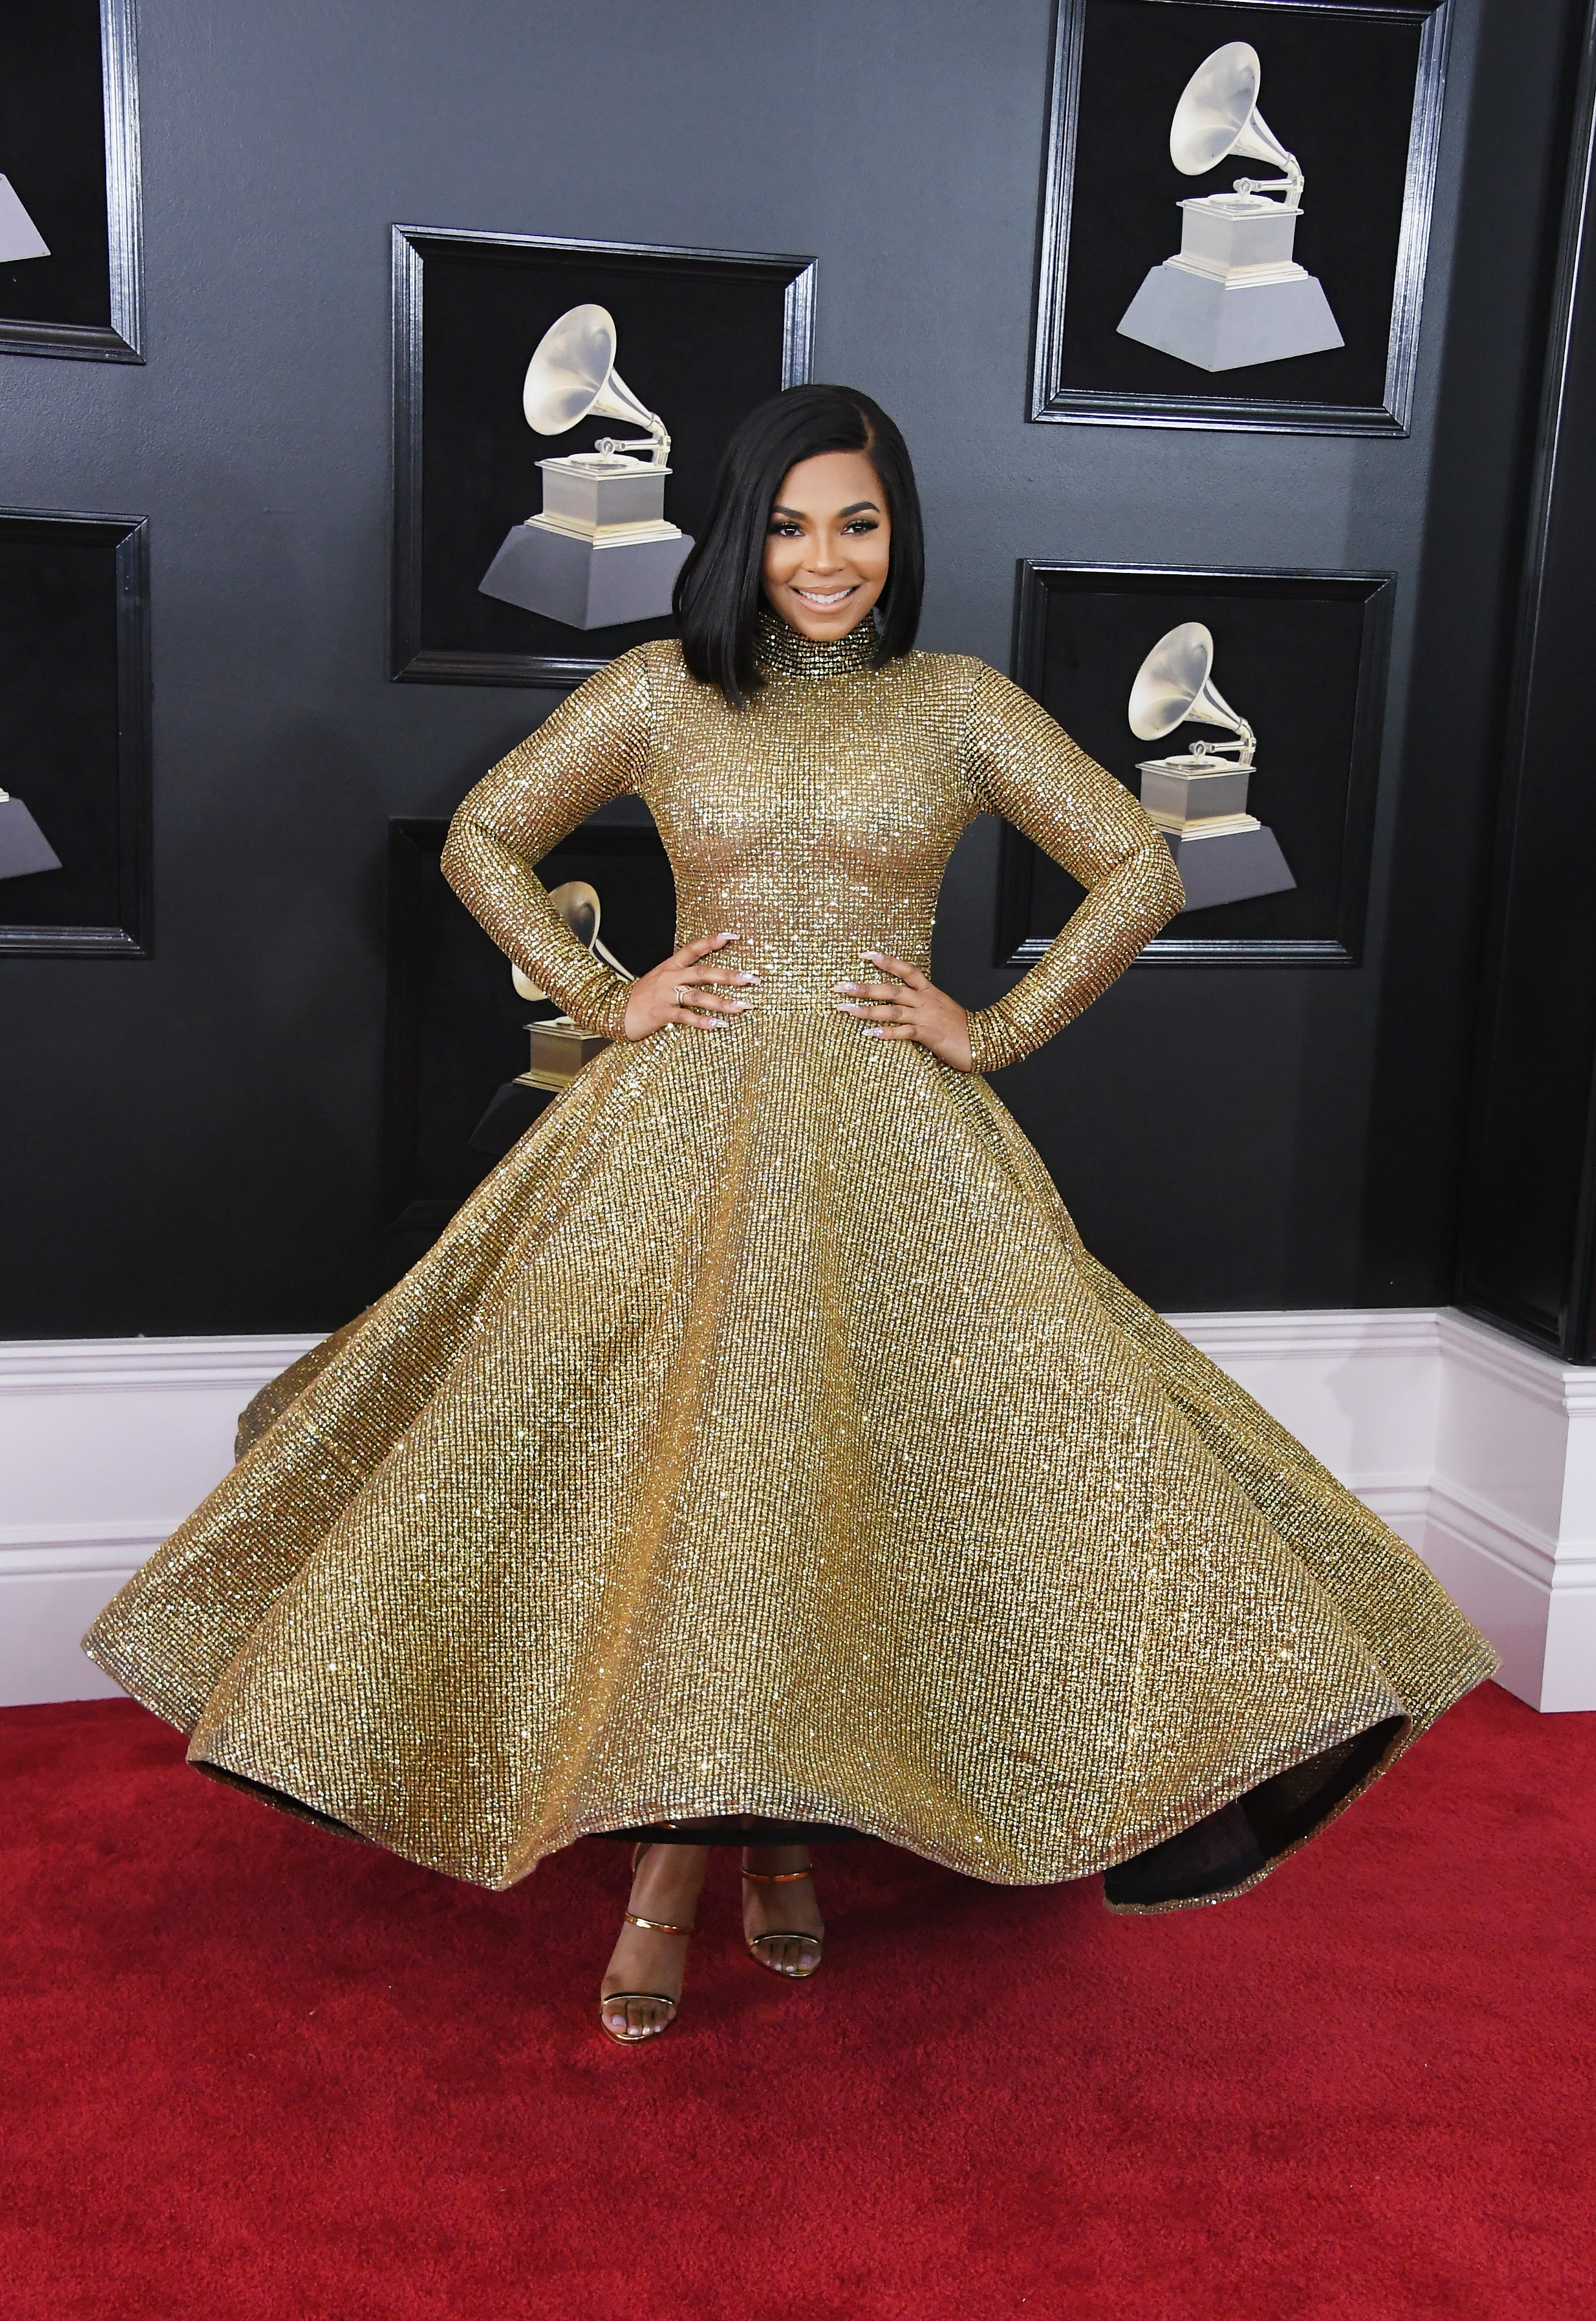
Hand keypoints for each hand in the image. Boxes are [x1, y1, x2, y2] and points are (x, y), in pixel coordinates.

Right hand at [621, 931, 756, 1040]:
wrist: (614, 1010)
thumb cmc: (641, 997)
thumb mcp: (660, 979)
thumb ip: (681, 975)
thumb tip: (706, 976)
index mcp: (670, 966)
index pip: (693, 949)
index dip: (712, 942)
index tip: (733, 936)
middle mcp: (670, 978)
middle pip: (703, 973)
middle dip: (729, 976)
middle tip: (751, 979)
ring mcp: (666, 995)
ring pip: (699, 996)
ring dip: (723, 1002)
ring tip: (743, 1006)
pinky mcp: (663, 1013)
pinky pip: (687, 1017)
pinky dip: (704, 1021)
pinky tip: (720, 1025)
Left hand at [832, 951, 973, 1071]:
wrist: (985, 1040)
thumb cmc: (961, 1027)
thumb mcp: (941, 1008)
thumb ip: (922, 1003)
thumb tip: (900, 1003)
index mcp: (929, 991)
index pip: (906, 970)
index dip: (886, 961)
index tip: (865, 954)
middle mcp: (925, 1001)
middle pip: (891, 989)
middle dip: (864, 987)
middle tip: (840, 986)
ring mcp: (926, 1017)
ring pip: (892, 1010)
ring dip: (866, 1010)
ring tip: (845, 1009)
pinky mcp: (928, 1035)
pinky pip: (903, 1032)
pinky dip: (886, 1033)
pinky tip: (869, 1033)